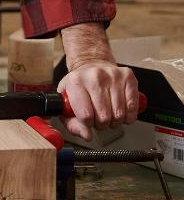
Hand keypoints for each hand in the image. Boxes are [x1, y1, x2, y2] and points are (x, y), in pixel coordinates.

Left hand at [59, 23, 139, 140]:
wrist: (92, 64)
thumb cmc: (79, 85)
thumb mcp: (67, 102)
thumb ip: (72, 123)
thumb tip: (87, 135)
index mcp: (75, 82)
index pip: (85, 115)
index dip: (87, 123)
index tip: (87, 119)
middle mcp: (94, 77)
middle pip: (104, 117)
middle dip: (101, 123)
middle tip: (99, 117)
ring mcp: (113, 76)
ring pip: (119, 114)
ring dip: (115, 121)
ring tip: (109, 114)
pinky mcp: (128, 77)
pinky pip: (133, 107)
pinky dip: (128, 116)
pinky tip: (121, 111)